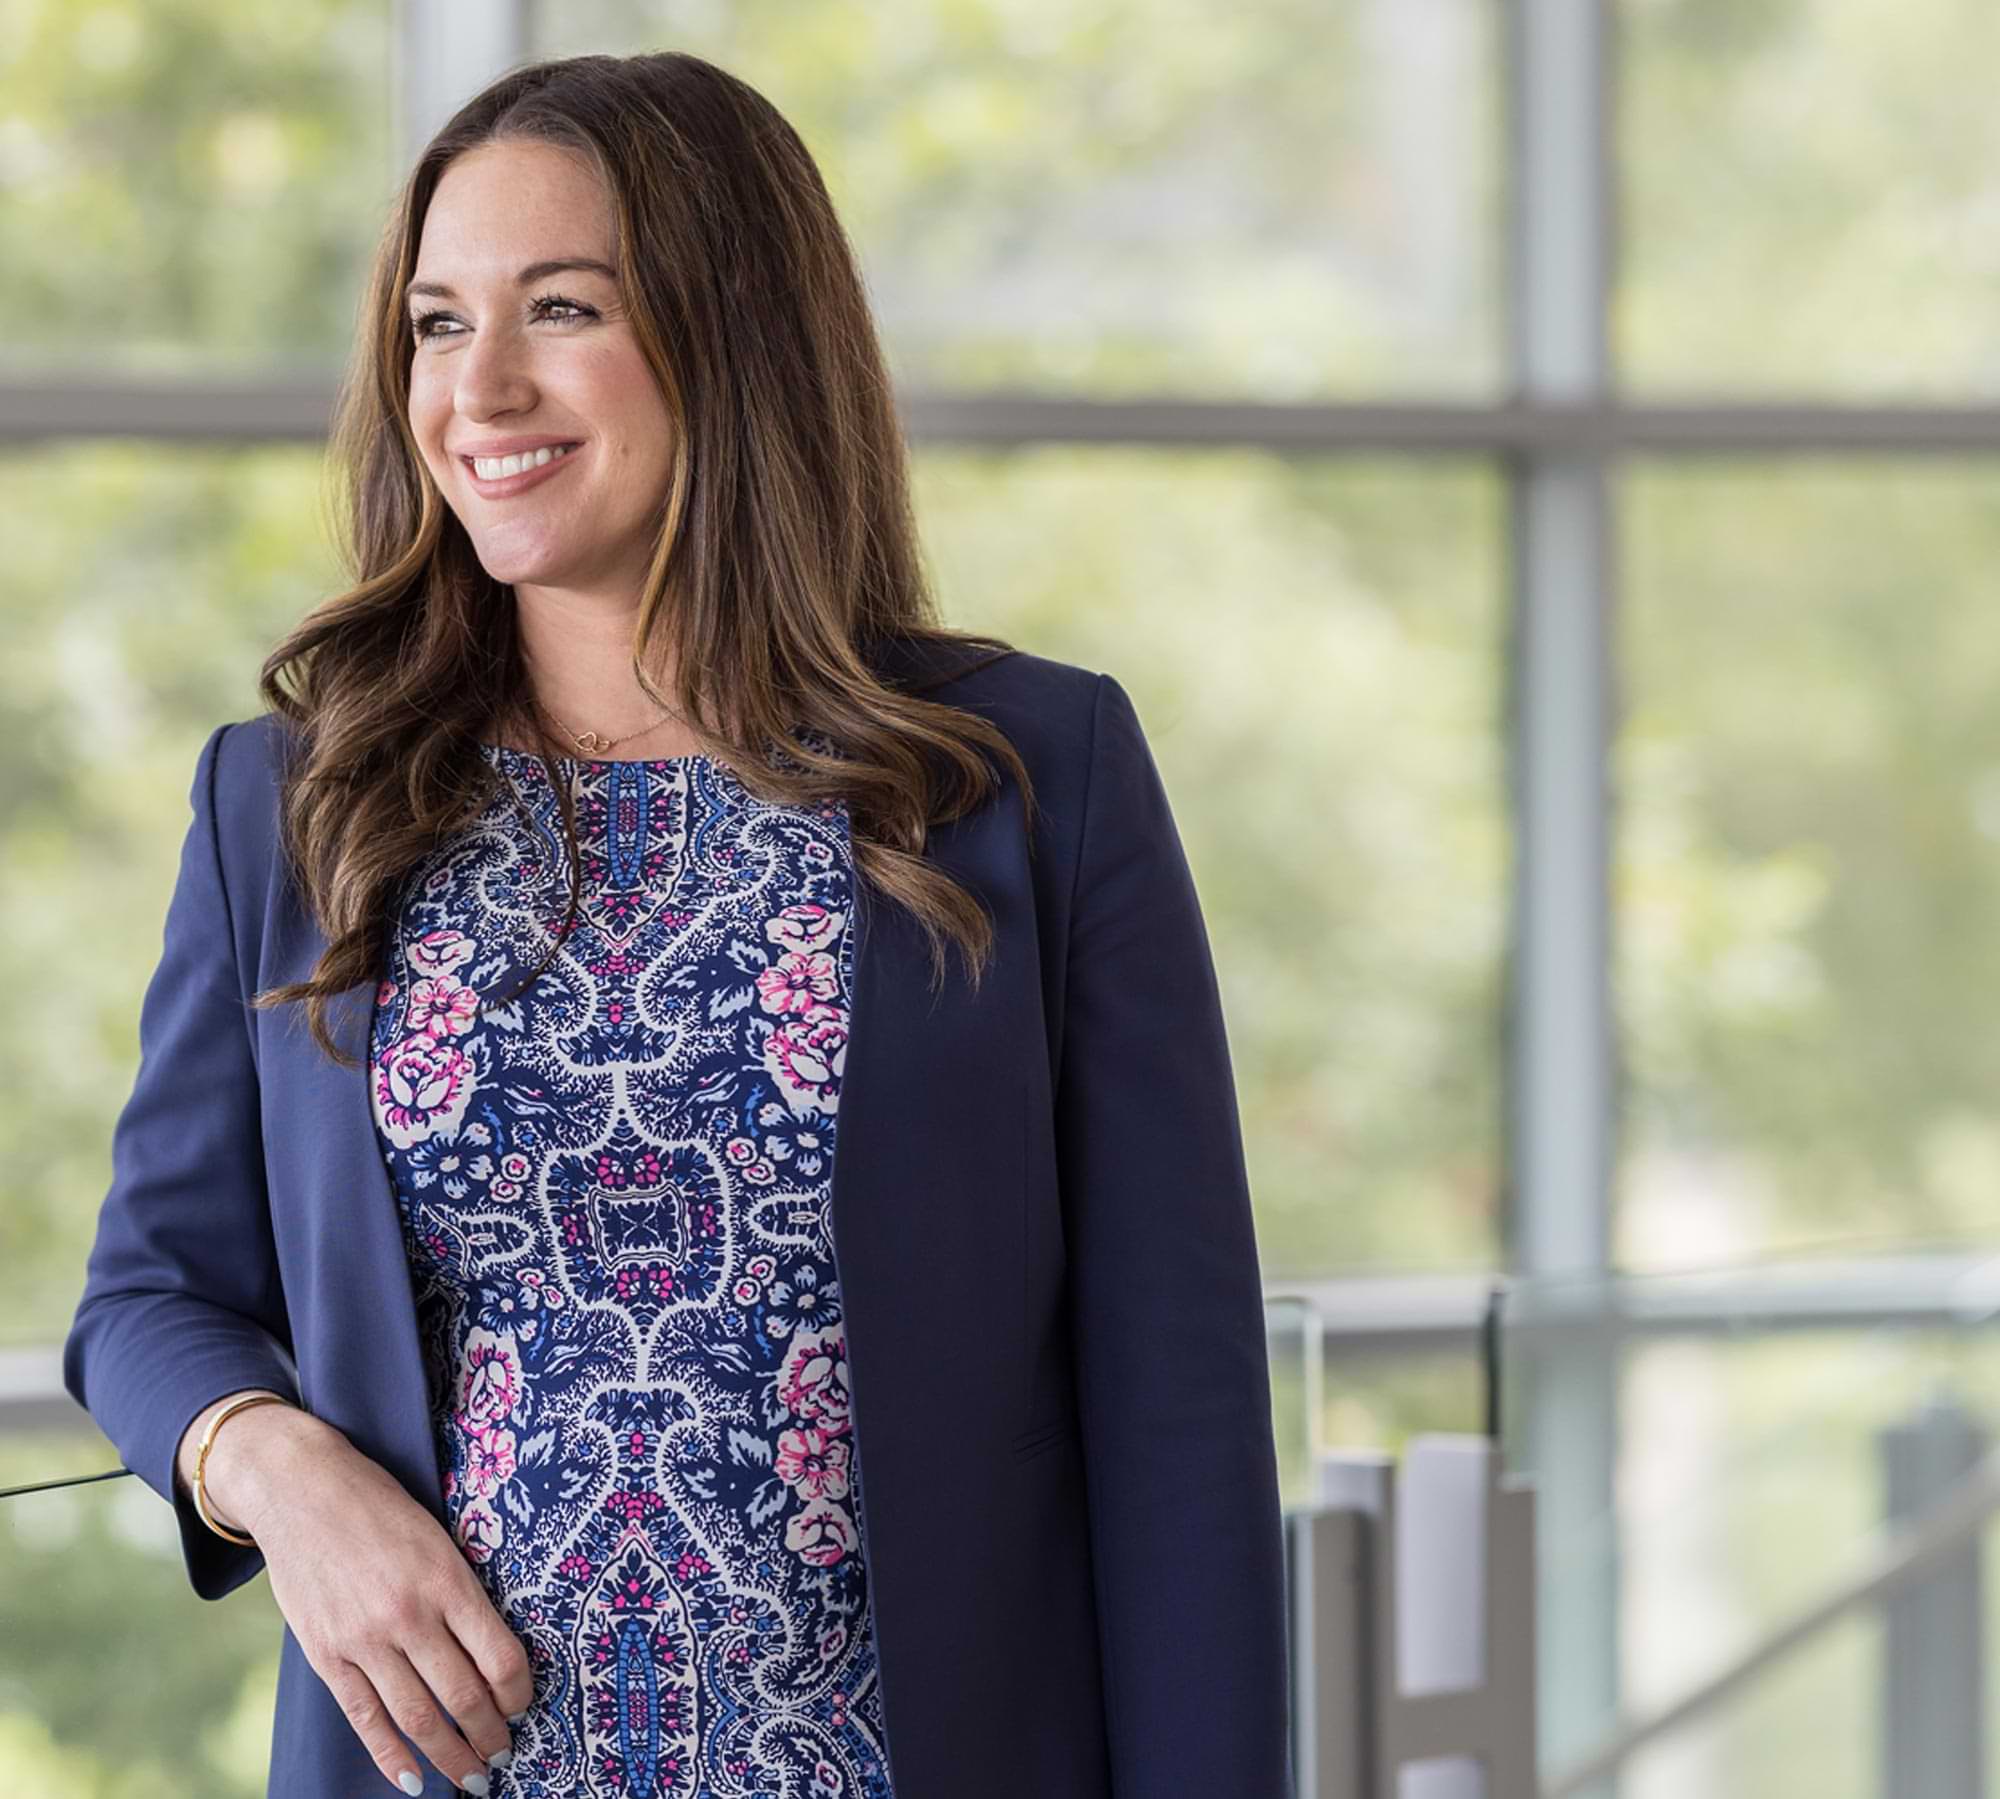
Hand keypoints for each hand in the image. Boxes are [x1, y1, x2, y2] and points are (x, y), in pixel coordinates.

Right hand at [236, 1415, 533, 1794]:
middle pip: (463, 1696)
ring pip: (418, 1717)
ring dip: (451, 1757)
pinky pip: (364, 1718)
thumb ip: (462, 1591)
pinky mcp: (326, 1654)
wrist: (303, 1489)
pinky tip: (413, 1780)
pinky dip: (390, 1756)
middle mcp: (409, 1614)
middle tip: (504, 1756)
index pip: (500, 1657)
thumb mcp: (438, 1536)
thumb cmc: (382, 1508)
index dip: (519, 1694)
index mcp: (447, 1578)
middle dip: (491, 1736)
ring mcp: (364, 1638)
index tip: (524, 1708)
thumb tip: (494, 1653)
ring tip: (473, 1777)